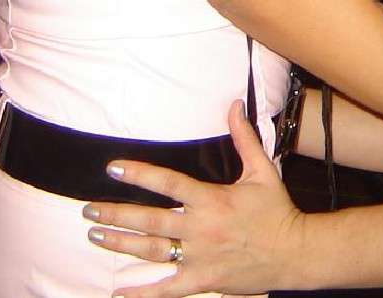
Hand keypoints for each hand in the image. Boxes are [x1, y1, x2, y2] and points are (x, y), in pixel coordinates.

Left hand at [85, 100, 305, 296]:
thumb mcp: (262, 170)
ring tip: (95, 234)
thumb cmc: (276, 210)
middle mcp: (200, 227)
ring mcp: (199, 256)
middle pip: (150, 219)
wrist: (294, 251)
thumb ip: (244, 137)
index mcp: (211, 199)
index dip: (139, 174)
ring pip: (152, 250)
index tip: (112, 168)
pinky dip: (142, 293)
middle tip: (87, 209)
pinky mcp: (203, 280)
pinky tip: (119, 293)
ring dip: (120, 243)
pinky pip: (167, 289)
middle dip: (116, 213)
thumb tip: (234, 104)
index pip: (168, 183)